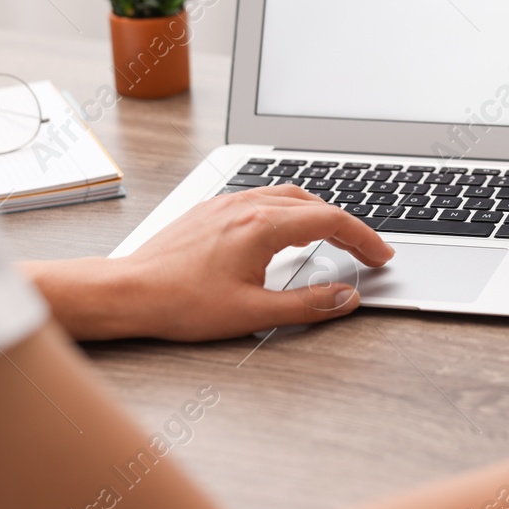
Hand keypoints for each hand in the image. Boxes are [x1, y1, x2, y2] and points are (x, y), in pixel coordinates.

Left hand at [26, 186, 394, 340]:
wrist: (128, 292)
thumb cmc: (181, 304)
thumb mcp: (253, 313)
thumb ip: (307, 305)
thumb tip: (346, 297)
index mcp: (263, 226)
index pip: (331, 220)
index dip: (364, 238)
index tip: (380, 257)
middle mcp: (247, 205)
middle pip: (314, 202)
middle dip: (346, 225)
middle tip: (366, 250)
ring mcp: (227, 203)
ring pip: (288, 195)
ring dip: (318, 213)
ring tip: (334, 236)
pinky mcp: (210, 210)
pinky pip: (262, 197)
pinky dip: (289, 210)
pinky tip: (286, 230)